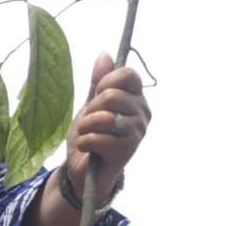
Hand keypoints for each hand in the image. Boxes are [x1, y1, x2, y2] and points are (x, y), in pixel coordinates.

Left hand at [64, 53, 149, 201]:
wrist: (84, 170)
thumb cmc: (90, 135)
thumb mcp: (90, 105)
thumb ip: (98, 82)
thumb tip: (105, 55)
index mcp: (135, 98)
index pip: (128, 75)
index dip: (106, 82)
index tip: (97, 95)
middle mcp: (142, 113)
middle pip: (111, 95)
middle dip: (91, 109)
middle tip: (89, 122)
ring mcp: (137, 132)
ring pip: (104, 117)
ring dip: (85, 126)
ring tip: (87, 134)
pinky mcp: (127, 150)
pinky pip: (97, 137)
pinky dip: (84, 142)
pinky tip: (88, 148)